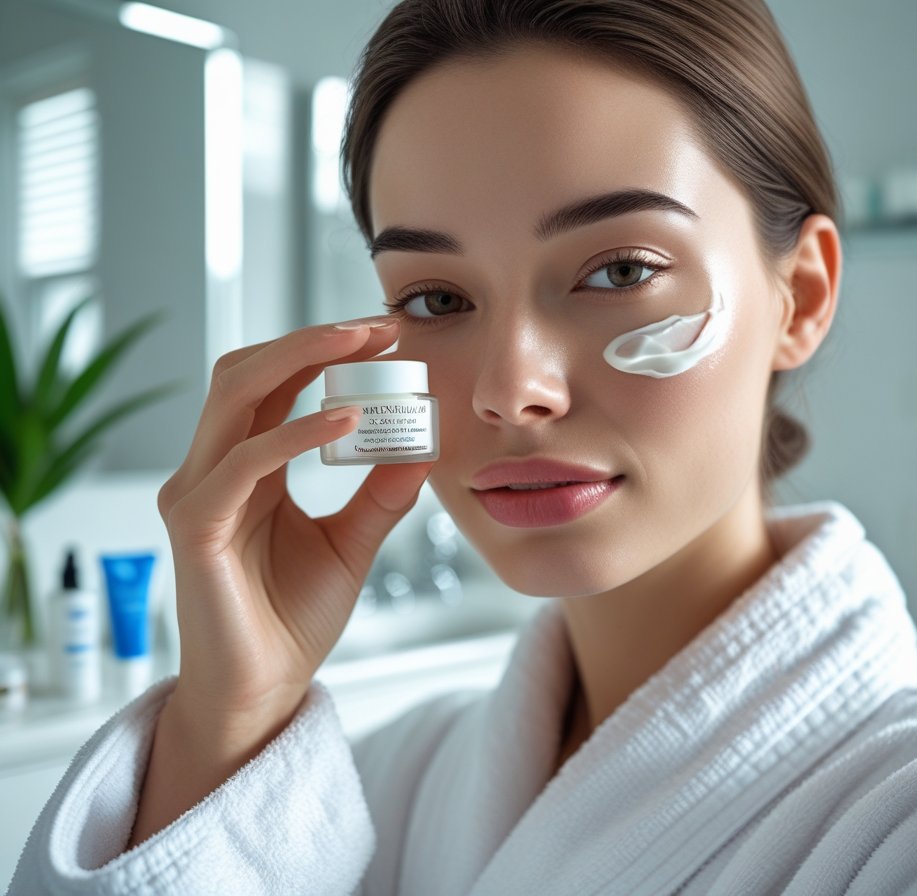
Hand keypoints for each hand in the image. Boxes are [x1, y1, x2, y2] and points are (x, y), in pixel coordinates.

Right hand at [157, 317, 431, 723]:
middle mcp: (212, 471)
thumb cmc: (293, 619)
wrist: (263, 692)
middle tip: (380, 325)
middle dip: (314, 339)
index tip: (389, 334)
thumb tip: (423, 446)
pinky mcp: (195, 528)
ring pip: (236, 396)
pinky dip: (296, 434)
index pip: (275, 383)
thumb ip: (381, 494)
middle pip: (247, 371)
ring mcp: (196, 495)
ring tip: (365, 345)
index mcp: (246, 468)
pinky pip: (245, 462)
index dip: (325, 349)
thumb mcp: (352, 543)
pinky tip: (348, 421)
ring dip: (301, 360)